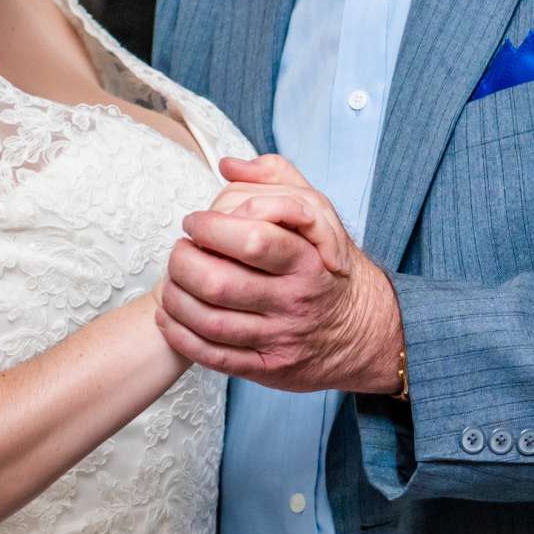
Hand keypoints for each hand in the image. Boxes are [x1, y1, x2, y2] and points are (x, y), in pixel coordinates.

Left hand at [156, 154, 404, 394]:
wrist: (364, 331)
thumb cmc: (327, 266)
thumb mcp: (318, 212)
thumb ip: (276, 178)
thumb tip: (229, 165)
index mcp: (308, 259)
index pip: (254, 239)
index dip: (212, 228)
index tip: (195, 222)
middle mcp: (295, 300)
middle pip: (221, 283)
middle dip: (184, 264)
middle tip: (178, 251)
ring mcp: (281, 337)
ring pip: (211, 321)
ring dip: (176, 299)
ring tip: (170, 281)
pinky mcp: (268, 368)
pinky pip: (215, 357)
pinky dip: (182, 336)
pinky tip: (170, 317)